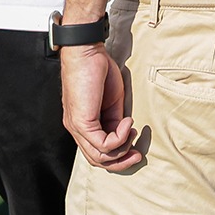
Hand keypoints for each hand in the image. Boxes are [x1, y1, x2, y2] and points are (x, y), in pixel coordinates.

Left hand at [61, 42, 141, 169]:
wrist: (85, 53)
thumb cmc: (97, 70)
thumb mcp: (112, 101)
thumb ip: (116, 120)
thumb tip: (125, 135)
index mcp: (84, 125)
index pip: (98, 152)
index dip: (118, 156)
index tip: (135, 149)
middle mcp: (77, 130)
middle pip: (97, 160)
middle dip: (120, 162)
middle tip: (137, 155)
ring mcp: (78, 128)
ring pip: (99, 156)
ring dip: (122, 150)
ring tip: (133, 133)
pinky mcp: (82, 123)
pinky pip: (103, 144)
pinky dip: (120, 137)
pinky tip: (128, 123)